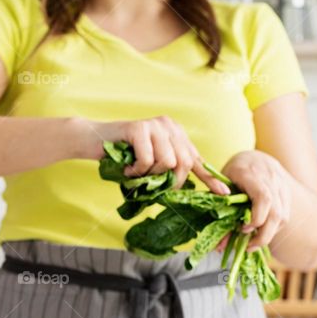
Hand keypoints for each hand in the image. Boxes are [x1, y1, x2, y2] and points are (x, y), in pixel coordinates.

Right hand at [85, 117, 229, 194]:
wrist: (92, 140)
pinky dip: (137, 170)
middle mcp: (169, 126)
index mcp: (176, 133)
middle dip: (170, 181)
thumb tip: (185, 189)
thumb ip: (168, 171)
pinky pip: (148, 160)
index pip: (196, 158)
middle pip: (184, 163)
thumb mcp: (150, 164)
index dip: (210, 177)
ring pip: (167, 163)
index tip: (224, 192)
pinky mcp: (139, 128)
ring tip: (136, 171)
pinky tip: (127, 167)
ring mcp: (155, 125)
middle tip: (151, 184)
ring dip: (149, 175)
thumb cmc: (121, 156)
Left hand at [222, 150, 292, 250]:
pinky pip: (284, 216)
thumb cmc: (232, 174)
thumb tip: (219, 244)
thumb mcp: (220, 185)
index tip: (242, 229)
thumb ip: (219, 210)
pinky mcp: (287, 194)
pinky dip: (273, 228)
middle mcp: (271, 178)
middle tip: (248, 246)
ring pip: (283, 217)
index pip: (263, 197)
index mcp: (251, 173)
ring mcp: (282, 186)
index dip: (256, 218)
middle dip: (263, 235)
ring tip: (253, 243)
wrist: (253, 158)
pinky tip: (261, 232)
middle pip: (276, 212)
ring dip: (269, 234)